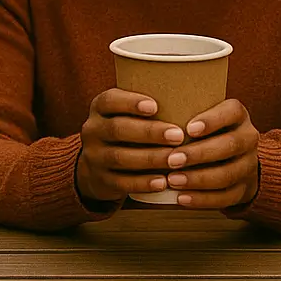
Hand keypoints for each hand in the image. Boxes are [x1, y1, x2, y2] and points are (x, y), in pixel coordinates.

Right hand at [76, 88, 186, 202]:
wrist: (97, 165)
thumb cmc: (126, 131)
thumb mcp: (126, 114)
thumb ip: (147, 107)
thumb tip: (188, 97)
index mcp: (99, 108)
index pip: (110, 101)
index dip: (131, 103)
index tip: (155, 106)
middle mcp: (92, 130)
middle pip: (118, 129)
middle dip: (149, 133)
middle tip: (178, 136)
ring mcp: (94, 157)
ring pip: (120, 157)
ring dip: (150, 158)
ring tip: (175, 160)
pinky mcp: (101, 180)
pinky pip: (121, 182)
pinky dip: (143, 183)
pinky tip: (162, 182)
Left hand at [166, 99, 259, 209]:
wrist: (234, 159)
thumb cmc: (206, 132)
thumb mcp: (202, 117)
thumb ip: (185, 115)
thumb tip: (150, 113)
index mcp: (238, 116)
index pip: (232, 112)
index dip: (212, 121)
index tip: (188, 129)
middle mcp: (248, 138)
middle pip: (229, 145)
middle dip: (198, 154)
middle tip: (172, 160)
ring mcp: (248, 165)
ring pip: (227, 174)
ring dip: (198, 179)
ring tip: (172, 181)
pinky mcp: (244, 189)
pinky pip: (226, 197)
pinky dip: (202, 199)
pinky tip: (182, 198)